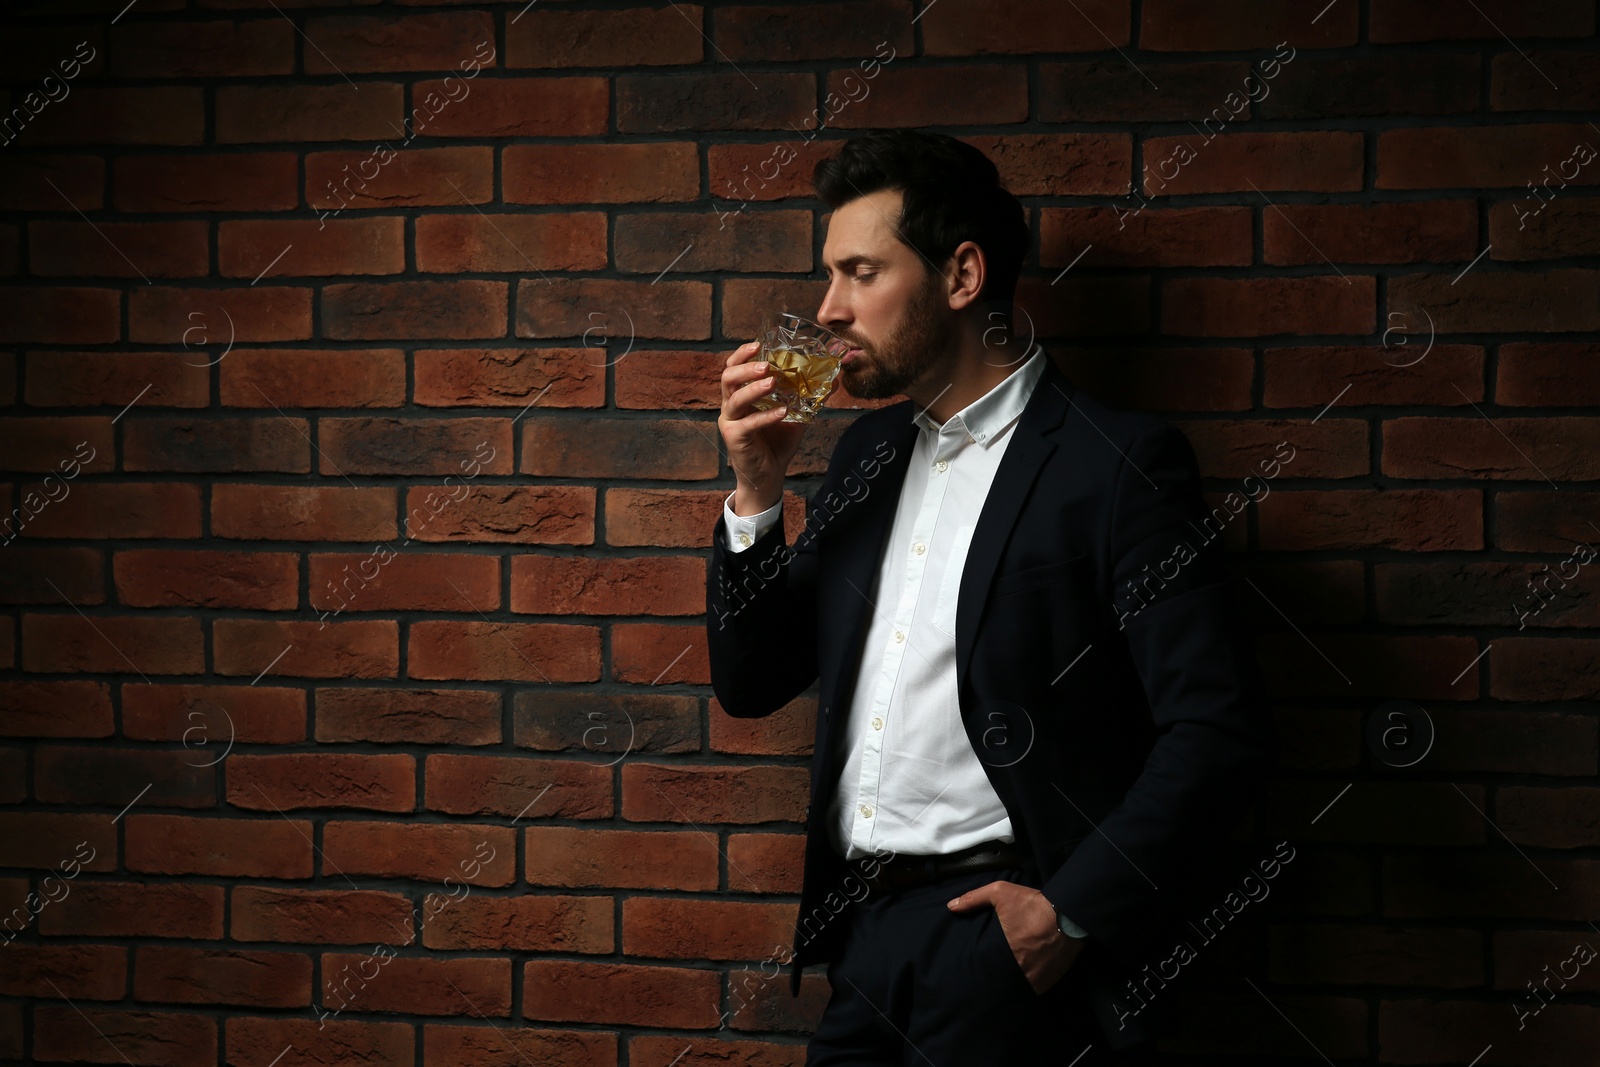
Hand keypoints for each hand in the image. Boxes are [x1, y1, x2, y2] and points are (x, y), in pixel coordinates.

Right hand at [716, 340, 806, 514]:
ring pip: (734, 398)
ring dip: (754, 388)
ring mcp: (731, 421)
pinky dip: (765, 416)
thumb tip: (832, 380)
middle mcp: (731, 405)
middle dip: (746, 367)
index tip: (758, 344)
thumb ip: (807, 398)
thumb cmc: (778, 442)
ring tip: (773, 381)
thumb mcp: (796, 416)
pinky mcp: (734, 438)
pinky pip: (748, 424)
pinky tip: (782, 412)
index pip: (734, 368)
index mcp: (741, 395)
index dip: (742, 354)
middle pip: (728, 377)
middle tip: (767, 364)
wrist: (769, 475)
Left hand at [947, 879, 1083, 994]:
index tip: (979, 967)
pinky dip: (1032, 982)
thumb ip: (975, 899)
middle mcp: (1021, 971)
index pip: (987, 970)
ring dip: (1015, 981)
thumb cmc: (1033, 905)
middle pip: (1003, 980)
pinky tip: (1029, 973)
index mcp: (1005, 953)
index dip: (982, 970)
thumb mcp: (1001, 893)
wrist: (1069, 914)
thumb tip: (951, 906)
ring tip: (1011, 974)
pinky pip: (1037, 987)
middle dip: (998, 976)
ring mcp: (1038, 979)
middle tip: (994, 970)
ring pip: (1021, 986)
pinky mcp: (1052, 981)